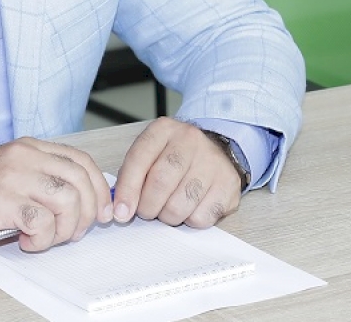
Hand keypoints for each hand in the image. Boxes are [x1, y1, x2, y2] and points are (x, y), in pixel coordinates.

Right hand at [0, 137, 112, 256]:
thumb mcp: (14, 177)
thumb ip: (45, 181)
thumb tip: (89, 203)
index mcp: (30, 148)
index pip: (81, 161)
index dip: (99, 190)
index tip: (104, 213)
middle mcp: (24, 156)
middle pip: (79, 181)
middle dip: (88, 213)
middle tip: (73, 233)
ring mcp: (13, 177)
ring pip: (67, 200)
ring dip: (64, 229)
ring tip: (46, 238)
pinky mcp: (1, 202)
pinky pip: (41, 222)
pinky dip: (42, 239)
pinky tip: (26, 241)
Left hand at [113, 117, 241, 229]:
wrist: (216, 151)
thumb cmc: (175, 157)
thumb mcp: (150, 154)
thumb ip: (132, 176)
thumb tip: (121, 210)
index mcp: (164, 129)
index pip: (139, 159)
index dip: (127, 190)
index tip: (121, 212)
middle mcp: (190, 140)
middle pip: (160, 183)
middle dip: (148, 207)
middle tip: (147, 211)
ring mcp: (212, 162)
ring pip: (180, 205)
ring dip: (168, 216)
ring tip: (169, 208)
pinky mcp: (229, 185)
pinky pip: (201, 218)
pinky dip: (190, 221)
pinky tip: (190, 208)